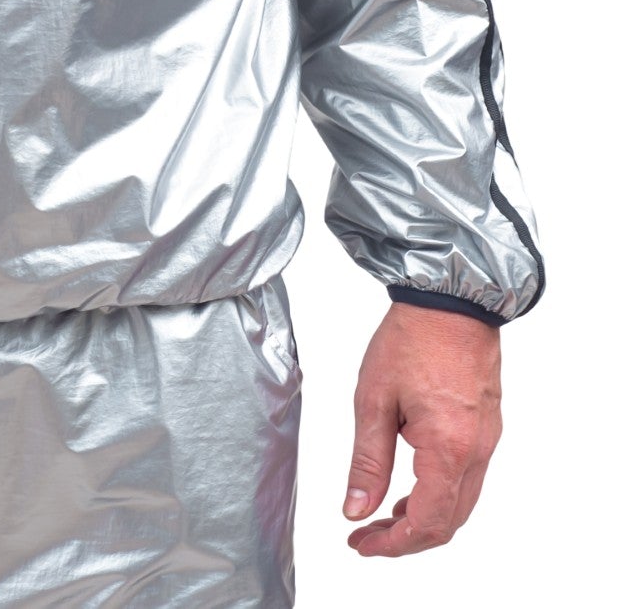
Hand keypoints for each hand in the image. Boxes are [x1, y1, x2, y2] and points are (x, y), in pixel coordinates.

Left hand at [343, 300, 501, 556]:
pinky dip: (438, 494)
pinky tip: (408, 486)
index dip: (392, 544)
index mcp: (448, 449)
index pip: (426, 523)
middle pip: (447, 522)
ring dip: (422, 518)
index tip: (361, 544)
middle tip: (366, 537)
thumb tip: (356, 509)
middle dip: (405, 538)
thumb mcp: (373, 400)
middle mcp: (477, 453)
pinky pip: (467, 479)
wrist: (450, 300)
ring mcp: (487, 442)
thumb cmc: (410, 340)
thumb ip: (366, 461)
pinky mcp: (486, 428)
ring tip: (381, 515)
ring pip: (460, 504)